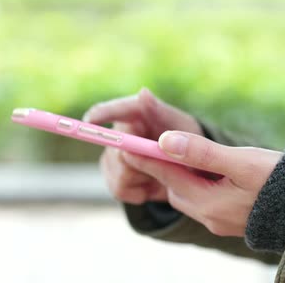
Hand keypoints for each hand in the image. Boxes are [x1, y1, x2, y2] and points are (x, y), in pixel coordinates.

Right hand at [83, 88, 202, 204]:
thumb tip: (142, 93)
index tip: (90, 120)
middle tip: (164, 163)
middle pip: (116, 149)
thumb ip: (160, 113)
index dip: (101, 113)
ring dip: (144, 177)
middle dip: (139, 161)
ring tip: (164, 172)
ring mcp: (114, 157)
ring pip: (118, 172)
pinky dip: (140, 192)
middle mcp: (121, 133)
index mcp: (138, 114)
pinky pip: (119, 189)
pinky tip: (154, 183)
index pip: (116, 110)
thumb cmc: (190, 140)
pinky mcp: (114, 179)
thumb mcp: (183, 126)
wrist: (193, 173)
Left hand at [123, 130, 282, 236]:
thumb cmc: (279, 181)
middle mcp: (210, 216)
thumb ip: (202, 152)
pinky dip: (197, 183)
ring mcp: (220, 220)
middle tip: (152, 143)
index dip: (147, 157)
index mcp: (209, 203)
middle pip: (175, 188)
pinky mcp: (230, 219)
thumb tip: (165, 140)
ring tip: (180, 153)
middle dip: (163, 166)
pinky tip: (206, 170)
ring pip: (188, 194)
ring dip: (182, 174)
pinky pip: (203, 199)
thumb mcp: (241, 161)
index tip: (127, 142)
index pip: (168, 176)